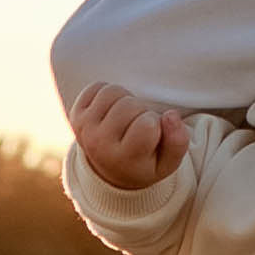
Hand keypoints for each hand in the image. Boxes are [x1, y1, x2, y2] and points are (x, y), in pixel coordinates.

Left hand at [68, 81, 189, 190]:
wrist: (111, 168)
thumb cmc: (146, 162)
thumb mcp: (168, 162)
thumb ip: (178, 142)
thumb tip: (171, 115)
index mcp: (123, 160)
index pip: (147, 125)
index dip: (156, 124)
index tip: (153, 136)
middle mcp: (99, 145)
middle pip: (130, 105)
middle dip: (142, 111)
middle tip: (140, 127)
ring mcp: (84, 128)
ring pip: (114, 91)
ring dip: (127, 100)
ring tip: (129, 118)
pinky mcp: (76, 114)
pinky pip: (98, 87)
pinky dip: (110, 94)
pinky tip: (114, 111)